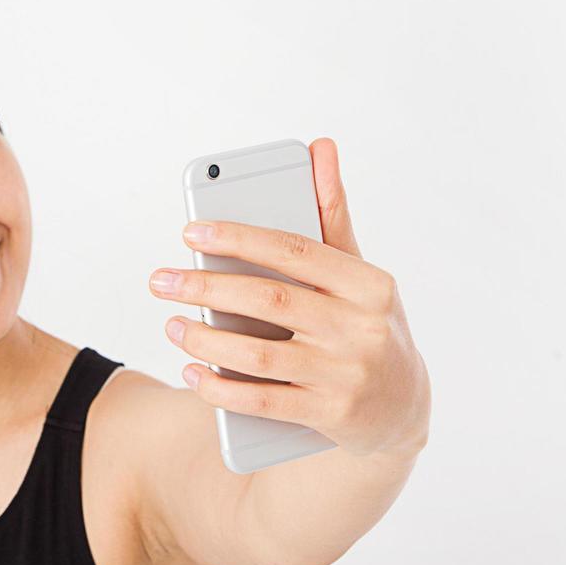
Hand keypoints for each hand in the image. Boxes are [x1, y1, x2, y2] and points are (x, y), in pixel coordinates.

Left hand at [148, 138, 430, 457]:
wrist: (404, 408)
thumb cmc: (367, 324)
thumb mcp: (360, 272)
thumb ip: (333, 213)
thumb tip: (321, 147)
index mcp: (369, 284)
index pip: (294, 251)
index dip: (238, 239)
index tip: (190, 233)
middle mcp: (362, 328)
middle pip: (268, 300)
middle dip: (205, 288)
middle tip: (161, 280)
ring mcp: (347, 375)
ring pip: (260, 355)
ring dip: (205, 340)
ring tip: (172, 325)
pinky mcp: (331, 417)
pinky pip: (263, 401)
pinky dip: (221, 388)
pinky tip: (191, 373)